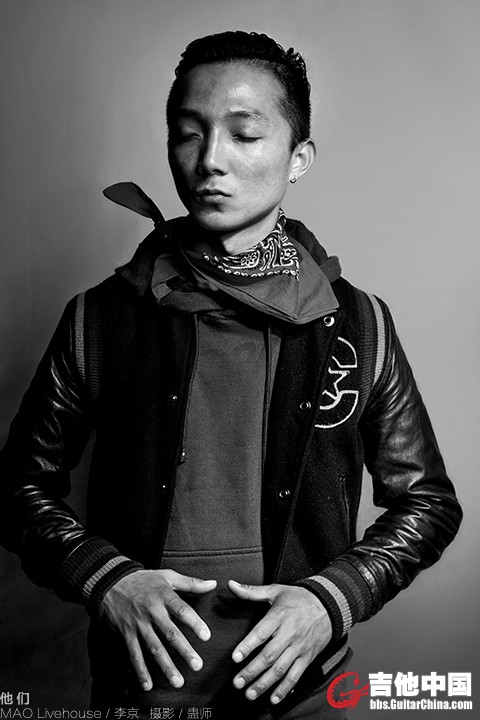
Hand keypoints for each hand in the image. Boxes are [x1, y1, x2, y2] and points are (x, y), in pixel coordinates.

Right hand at [101, 569, 216, 690]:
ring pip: (154, 647)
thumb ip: (191, 583)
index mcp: (164, 596)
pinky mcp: (127, 634)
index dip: (194, 623)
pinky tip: (148, 685)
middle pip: (170, 633)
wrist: (112, 582)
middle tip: (197, 665)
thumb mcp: (167, 576)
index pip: (181, 610)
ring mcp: (139, 624)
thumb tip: (213, 584)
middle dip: (184, 650)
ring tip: (178, 682)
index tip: (206, 636)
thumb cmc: (144, 579)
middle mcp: (152, 612)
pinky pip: (134, 654)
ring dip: (166, 666)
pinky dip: (140, 671)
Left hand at [228, 580, 331, 704]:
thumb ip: (251, 591)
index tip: (235, 657)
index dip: (248, 646)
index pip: (261, 633)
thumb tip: (231, 585)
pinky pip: (295, 676)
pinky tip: (274, 698)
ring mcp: (299, 648)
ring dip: (264, 684)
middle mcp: (289, 634)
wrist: (328, 605)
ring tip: (249, 694)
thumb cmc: (299, 598)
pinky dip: (284, 689)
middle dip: (252, 671)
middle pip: (269, 655)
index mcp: (279, 616)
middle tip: (237, 682)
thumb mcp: (276, 591)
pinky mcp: (307, 658)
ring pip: (280, 669)